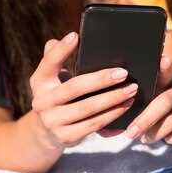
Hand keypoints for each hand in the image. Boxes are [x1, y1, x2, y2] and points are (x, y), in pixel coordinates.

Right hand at [29, 32, 137, 148]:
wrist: (47, 132)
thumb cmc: (58, 95)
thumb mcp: (52, 78)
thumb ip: (57, 57)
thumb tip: (67, 38)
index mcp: (39, 82)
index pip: (49, 63)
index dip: (61, 50)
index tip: (76, 36)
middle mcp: (42, 102)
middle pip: (75, 88)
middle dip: (101, 80)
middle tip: (124, 73)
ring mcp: (53, 121)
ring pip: (88, 108)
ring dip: (113, 99)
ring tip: (131, 89)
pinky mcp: (66, 137)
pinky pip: (94, 124)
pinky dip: (112, 114)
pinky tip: (126, 106)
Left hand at [124, 56, 171, 144]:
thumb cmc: (160, 107)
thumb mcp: (151, 100)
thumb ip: (137, 103)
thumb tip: (111, 122)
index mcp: (169, 78)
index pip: (166, 70)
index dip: (164, 66)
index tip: (163, 60)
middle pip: (165, 101)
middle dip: (145, 119)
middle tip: (131, 133)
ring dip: (156, 133)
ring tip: (144, 138)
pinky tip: (166, 138)